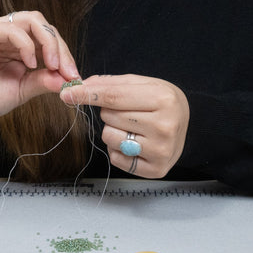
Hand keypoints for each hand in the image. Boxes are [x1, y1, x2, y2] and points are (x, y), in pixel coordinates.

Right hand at [0, 11, 79, 122]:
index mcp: (20, 44)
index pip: (48, 36)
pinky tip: (30, 63)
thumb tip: (69, 80)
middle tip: (67, 70)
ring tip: (52, 64)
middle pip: (42, 24)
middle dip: (59, 46)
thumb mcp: (23, 89)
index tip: (74, 76)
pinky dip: (26, 44)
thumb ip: (43, 81)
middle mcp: (9, 32)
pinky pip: (10, 28)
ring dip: (47, 41)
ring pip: (30, 19)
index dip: (64, 53)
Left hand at [59, 74, 189, 178]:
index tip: (66, 94)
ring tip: (132, 126)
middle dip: (109, 111)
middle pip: (109, 116)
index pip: (113, 97)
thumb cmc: (160, 100)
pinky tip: (135, 141)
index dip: (87, 95)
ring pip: (109, 137)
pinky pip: (116, 158)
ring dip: (113, 130)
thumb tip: (80, 86)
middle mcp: (165, 126)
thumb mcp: (142, 83)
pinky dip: (118, 149)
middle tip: (128, 110)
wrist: (186, 122)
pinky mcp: (156, 169)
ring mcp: (161, 150)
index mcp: (163, 98)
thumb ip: (111, 84)